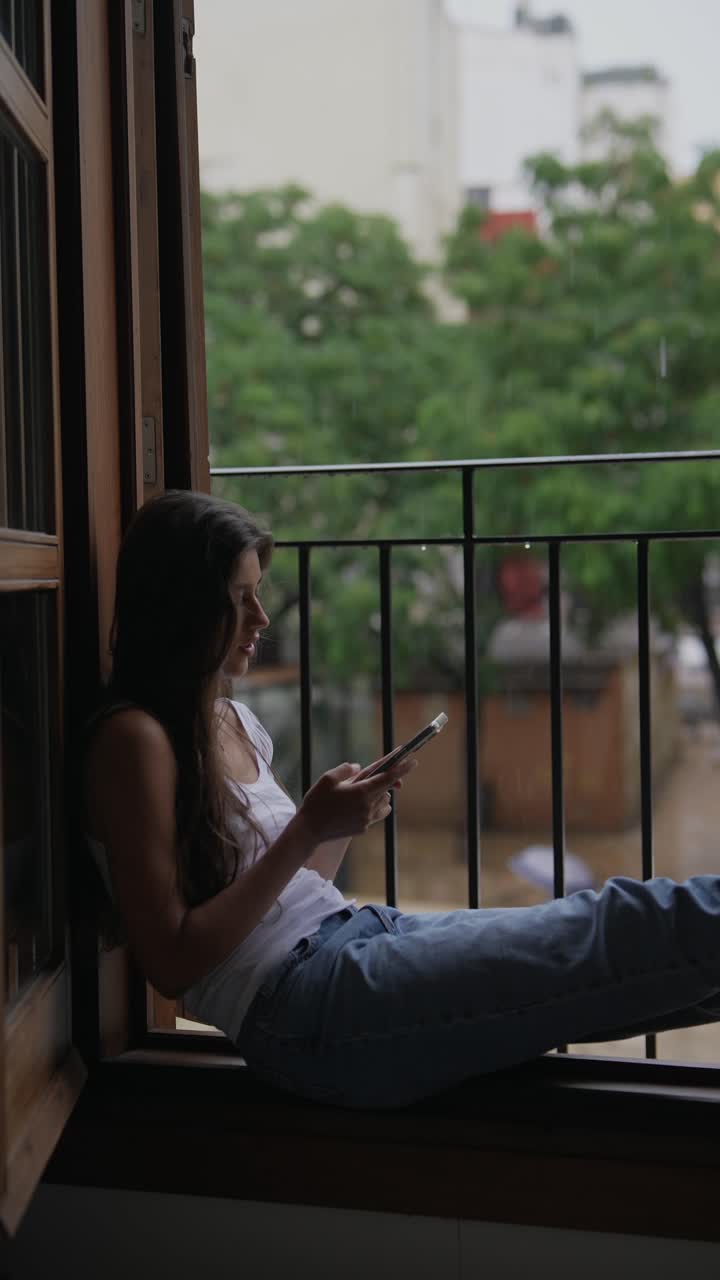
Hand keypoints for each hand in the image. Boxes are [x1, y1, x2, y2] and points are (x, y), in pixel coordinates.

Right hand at [297, 756, 416, 843]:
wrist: (309, 831)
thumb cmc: (317, 802)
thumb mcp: (328, 778)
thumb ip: (347, 770)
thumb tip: (359, 768)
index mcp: (360, 792)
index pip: (387, 777)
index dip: (401, 768)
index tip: (412, 761)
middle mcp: (367, 806)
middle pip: (386, 789)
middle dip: (389, 780)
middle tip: (387, 773)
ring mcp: (366, 819)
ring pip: (384, 802)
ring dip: (380, 793)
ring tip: (364, 790)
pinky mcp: (363, 828)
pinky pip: (377, 813)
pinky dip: (375, 806)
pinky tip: (362, 804)